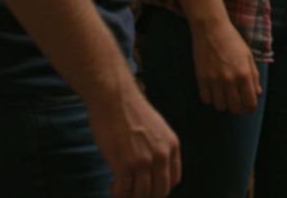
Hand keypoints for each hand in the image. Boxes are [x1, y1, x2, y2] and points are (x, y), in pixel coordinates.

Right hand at [85, 78, 181, 197]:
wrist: (114, 98)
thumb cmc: (130, 111)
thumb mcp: (157, 128)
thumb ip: (159, 147)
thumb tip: (154, 167)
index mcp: (172, 146)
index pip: (173, 181)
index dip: (159, 190)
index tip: (147, 189)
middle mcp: (162, 156)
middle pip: (159, 192)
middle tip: (132, 194)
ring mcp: (144, 162)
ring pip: (141, 195)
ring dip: (130, 197)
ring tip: (120, 189)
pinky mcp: (124, 165)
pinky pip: (124, 192)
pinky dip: (118, 194)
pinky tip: (113, 186)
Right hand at [190, 15, 260, 114]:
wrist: (211, 29)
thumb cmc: (233, 41)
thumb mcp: (248, 56)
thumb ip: (254, 75)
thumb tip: (257, 93)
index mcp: (244, 74)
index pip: (250, 101)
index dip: (251, 109)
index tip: (249, 110)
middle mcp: (230, 80)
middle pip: (234, 108)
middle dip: (237, 108)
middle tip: (236, 104)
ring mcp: (214, 81)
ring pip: (219, 106)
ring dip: (223, 104)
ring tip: (224, 97)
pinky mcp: (201, 79)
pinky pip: (206, 99)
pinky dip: (210, 98)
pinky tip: (213, 91)